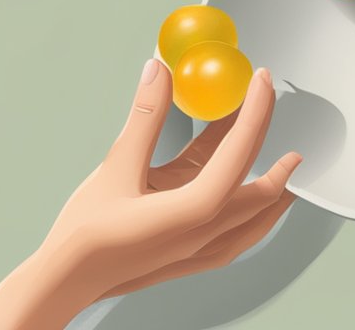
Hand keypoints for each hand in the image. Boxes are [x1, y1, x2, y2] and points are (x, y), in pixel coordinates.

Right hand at [0, 59, 300, 329]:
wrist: (67, 280)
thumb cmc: (87, 233)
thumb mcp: (115, 167)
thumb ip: (144, 118)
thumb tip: (160, 73)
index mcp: (192, 211)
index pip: (240, 154)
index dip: (256, 113)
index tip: (262, 82)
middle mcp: (204, 235)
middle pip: (259, 188)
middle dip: (272, 144)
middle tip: (272, 108)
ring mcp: (199, 251)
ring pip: (256, 218)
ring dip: (274, 186)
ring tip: (287, 162)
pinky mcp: (188, 258)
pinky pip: (239, 235)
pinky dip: (255, 213)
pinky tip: (247, 202)